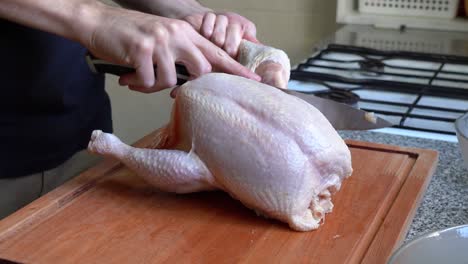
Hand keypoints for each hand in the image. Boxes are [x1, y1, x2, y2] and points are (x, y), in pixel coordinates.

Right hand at [84, 5, 259, 92]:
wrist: (98, 22)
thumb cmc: (131, 35)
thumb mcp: (163, 39)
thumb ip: (180, 55)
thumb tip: (191, 81)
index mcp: (185, 32)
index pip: (217, 52)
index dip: (236, 68)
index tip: (254, 79)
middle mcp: (177, 34)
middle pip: (201, 69)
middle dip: (188, 84)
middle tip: (170, 88)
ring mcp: (160, 41)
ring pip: (171, 80)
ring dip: (153, 86)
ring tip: (138, 79)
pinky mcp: (141, 50)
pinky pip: (148, 82)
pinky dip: (138, 84)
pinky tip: (128, 78)